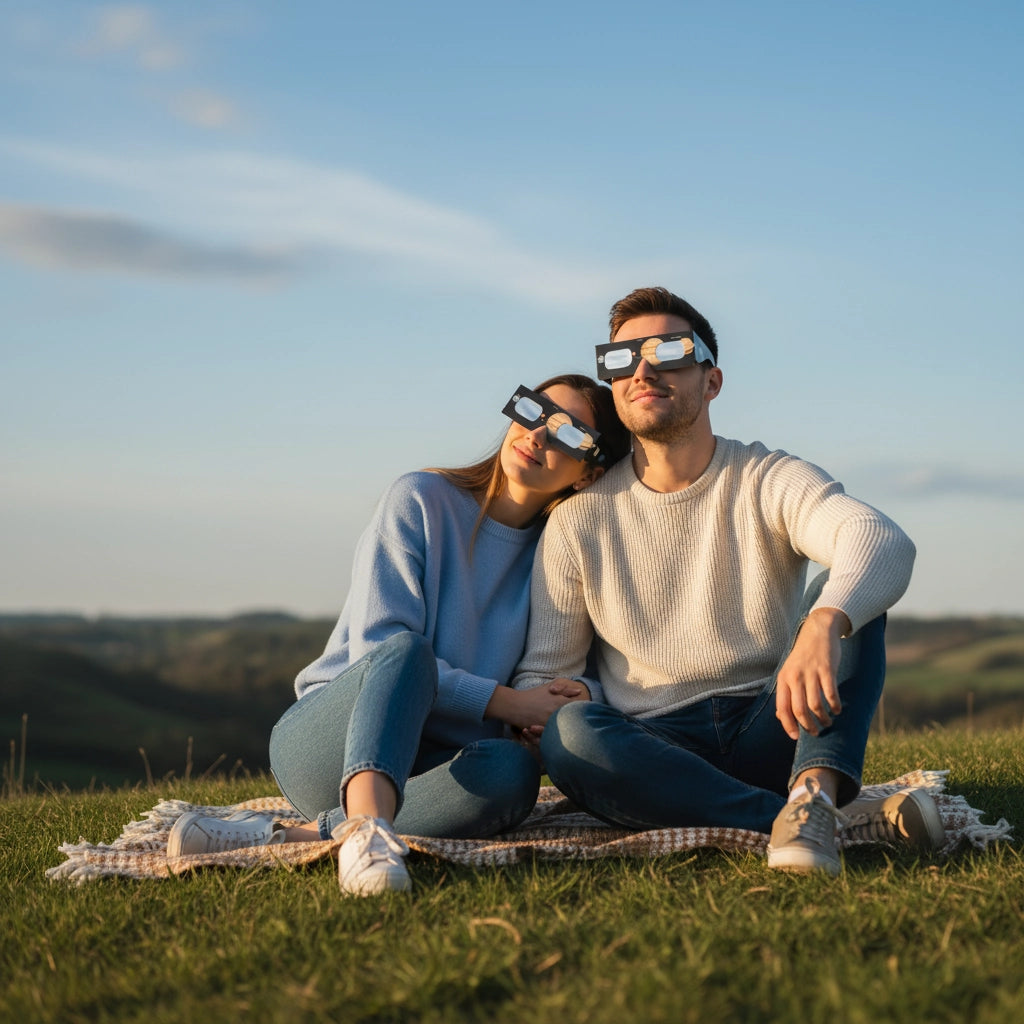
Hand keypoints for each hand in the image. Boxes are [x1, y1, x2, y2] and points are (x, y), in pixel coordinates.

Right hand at [485, 681, 586, 731]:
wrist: (514, 705)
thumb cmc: (532, 695)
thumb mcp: (549, 688)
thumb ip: (565, 689)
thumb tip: (580, 691)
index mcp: (559, 701)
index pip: (577, 708)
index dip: (584, 712)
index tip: (588, 715)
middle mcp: (555, 712)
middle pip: (573, 720)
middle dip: (579, 723)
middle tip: (585, 726)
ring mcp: (547, 722)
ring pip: (563, 730)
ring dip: (569, 732)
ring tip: (575, 735)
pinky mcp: (540, 731)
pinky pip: (551, 737)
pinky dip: (556, 738)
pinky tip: (561, 739)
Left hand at [775, 607, 850, 739]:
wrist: (818, 631)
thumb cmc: (803, 656)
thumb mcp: (788, 672)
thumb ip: (785, 693)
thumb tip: (781, 717)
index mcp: (783, 679)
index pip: (782, 708)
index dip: (788, 725)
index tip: (795, 737)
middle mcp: (795, 677)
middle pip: (799, 710)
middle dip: (808, 726)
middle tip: (815, 732)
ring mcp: (811, 673)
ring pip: (815, 706)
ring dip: (823, 719)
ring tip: (827, 722)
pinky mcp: (827, 670)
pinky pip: (831, 694)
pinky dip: (835, 706)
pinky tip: (837, 710)